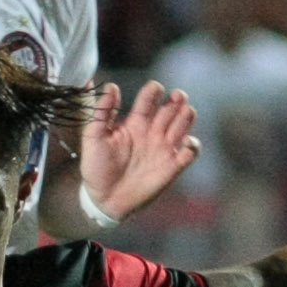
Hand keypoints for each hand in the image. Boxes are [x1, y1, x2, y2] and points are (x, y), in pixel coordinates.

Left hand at [79, 81, 200, 221]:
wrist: (104, 200)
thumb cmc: (96, 168)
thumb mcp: (93, 137)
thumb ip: (102, 112)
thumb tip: (110, 86)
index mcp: (135, 122)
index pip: (150, 99)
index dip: (155, 91)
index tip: (156, 89)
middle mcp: (152, 132)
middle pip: (173, 107)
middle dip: (178, 99)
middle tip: (177, 98)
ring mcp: (164, 148)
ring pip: (185, 123)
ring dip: (187, 117)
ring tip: (181, 117)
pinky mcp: (172, 166)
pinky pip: (191, 152)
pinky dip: (193, 146)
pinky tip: (185, 145)